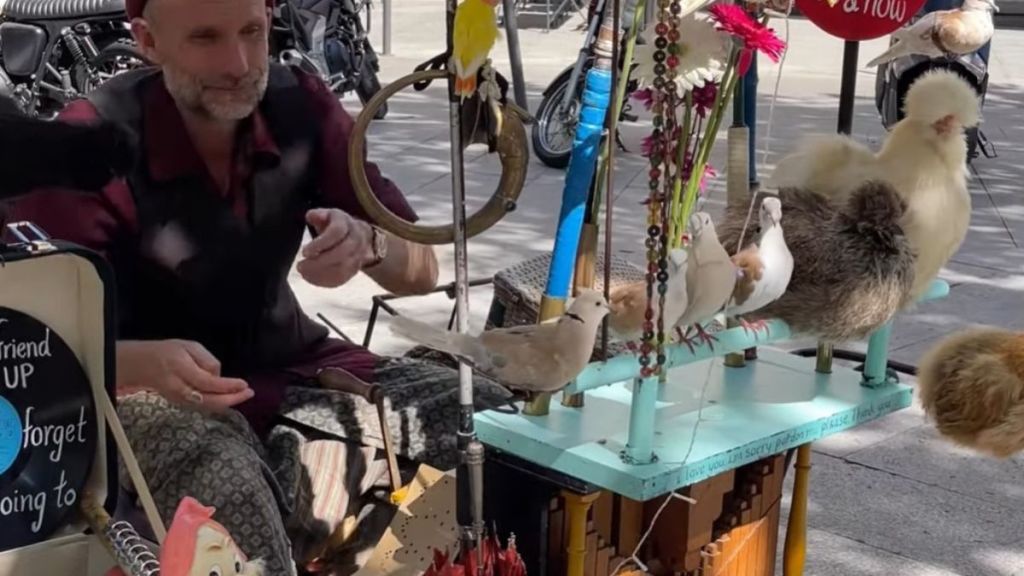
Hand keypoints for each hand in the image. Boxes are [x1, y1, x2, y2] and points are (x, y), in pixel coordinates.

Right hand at [116, 339, 252, 410]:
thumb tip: (220, 377)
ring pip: (205, 406)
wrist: (143, 365)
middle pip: (207, 400)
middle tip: (249, 393)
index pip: (207, 382)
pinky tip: (230, 399)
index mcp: (180, 368)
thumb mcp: (189, 346)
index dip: (227, 386)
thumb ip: (207, 361)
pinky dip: (217, 404)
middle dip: (231, 399)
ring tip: (244, 395)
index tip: (244, 384)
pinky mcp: (180, 404)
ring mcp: (178, 399)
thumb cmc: (169, 352)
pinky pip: (202, 406)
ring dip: (226, 403)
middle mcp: (179, 387)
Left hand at [297, 208, 373, 287]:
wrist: (359, 236)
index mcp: (347, 223)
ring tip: (303, 273)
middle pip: (341, 253)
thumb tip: (311, 216)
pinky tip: (311, 278)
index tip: (304, 252)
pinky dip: (325, 281)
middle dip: (319, 262)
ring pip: (342, 269)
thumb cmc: (336, 225)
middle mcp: (356, 239)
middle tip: (301, 266)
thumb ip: (317, 215)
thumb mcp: (327, 215)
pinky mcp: (355, 269)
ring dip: (321, 274)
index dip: (320, 243)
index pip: (336, 233)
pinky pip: (342, 279)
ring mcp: (358, 256)